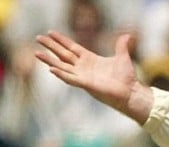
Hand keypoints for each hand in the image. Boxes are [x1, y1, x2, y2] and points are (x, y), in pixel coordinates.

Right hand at [35, 31, 153, 124]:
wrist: (132, 92)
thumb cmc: (127, 78)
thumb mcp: (122, 57)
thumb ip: (121, 46)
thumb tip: (127, 35)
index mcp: (90, 59)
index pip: (72, 47)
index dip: (62, 40)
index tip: (50, 32)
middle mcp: (84, 68)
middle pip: (63, 54)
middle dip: (51, 46)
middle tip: (38, 38)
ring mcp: (84, 76)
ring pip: (62, 66)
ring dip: (50, 60)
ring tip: (37, 53)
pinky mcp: (87, 84)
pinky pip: (71, 79)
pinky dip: (62, 74)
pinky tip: (51, 69)